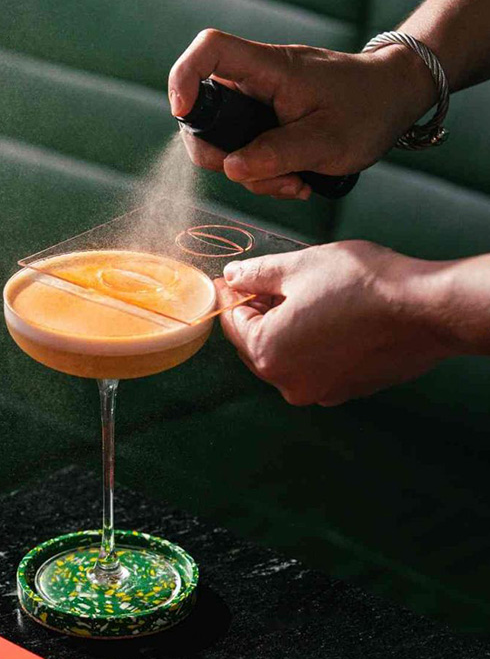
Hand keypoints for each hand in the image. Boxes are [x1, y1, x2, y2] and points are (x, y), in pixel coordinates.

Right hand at [168, 29, 436, 198]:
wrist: (393, 101)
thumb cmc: (368, 109)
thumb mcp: (327, 141)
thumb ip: (277, 154)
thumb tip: (231, 167)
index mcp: (270, 70)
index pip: (209, 52)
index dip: (185, 78)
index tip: (183, 113)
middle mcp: (256, 82)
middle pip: (206, 113)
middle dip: (221, 156)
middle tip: (256, 176)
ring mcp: (259, 104)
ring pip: (226, 144)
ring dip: (252, 174)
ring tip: (293, 182)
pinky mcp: (266, 124)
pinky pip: (246, 153)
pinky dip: (263, 174)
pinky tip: (295, 179)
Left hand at [215, 241, 458, 405]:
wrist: (426, 310)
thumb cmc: (363, 286)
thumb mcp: (298, 267)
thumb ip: (257, 274)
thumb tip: (233, 276)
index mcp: (269, 354)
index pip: (233, 323)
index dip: (231, 296)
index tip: (232, 279)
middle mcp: (289, 383)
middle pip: (256, 343)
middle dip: (257, 312)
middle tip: (265, 282)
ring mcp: (319, 391)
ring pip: (285, 355)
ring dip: (283, 328)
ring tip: (300, 295)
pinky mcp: (344, 390)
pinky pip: (312, 365)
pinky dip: (310, 344)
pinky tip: (326, 316)